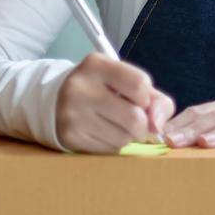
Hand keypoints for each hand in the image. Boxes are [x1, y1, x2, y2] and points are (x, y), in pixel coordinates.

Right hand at [55, 53, 175, 153]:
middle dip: (141, 125)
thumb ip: (155, 99)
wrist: (57, 101)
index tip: (138, 99)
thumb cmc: (102, 90)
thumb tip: (158, 126)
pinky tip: (102, 133)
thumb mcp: (125, 82)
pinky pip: (109, 149)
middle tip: (132, 120)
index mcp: (96, 65)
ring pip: (123, 138)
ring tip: (115, 125)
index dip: (146, 98)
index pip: (140, 84)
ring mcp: (73, 113)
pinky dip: (113, 145)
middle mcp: (81, 87)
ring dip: (127, 136)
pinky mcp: (70, 135)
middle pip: (135, 117)